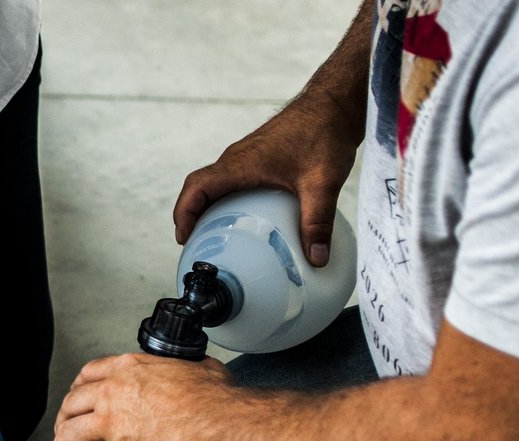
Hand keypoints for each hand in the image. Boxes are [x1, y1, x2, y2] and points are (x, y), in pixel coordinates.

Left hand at [52, 353, 235, 440]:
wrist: (224, 427)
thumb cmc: (218, 400)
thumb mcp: (199, 369)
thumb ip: (185, 370)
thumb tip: (197, 373)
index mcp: (130, 369)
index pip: (89, 374)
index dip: (77, 390)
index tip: (76, 401)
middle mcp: (114, 393)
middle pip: (71, 405)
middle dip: (63, 423)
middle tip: (65, 437)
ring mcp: (113, 425)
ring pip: (68, 438)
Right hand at [173, 92, 360, 265]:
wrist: (334, 103)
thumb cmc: (324, 132)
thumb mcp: (322, 183)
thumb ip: (317, 221)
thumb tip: (317, 259)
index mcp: (241, 164)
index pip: (196, 187)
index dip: (183, 213)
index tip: (184, 238)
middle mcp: (237, 158)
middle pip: (199, 187)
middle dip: (191, 215)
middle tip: (196, 243)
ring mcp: (246, 156)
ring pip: (214, 183)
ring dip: (207, 206)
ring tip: (215, 235)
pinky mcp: (258, 156)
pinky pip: (231, 179)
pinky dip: (226, 199)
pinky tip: (246, 217)